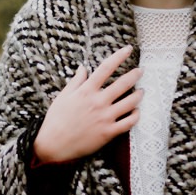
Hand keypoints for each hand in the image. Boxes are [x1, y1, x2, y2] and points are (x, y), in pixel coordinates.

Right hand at [33, 45, 141, 163]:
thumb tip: (83, 67)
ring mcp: (105, 117)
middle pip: (123, 84)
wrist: (53, 145)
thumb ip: (76, 81)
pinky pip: (128, 123)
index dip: (119, 56)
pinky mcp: (108, 133)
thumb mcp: (63, 96)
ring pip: (130, 102)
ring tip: (141, 91)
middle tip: (141, 70)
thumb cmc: (56, 120)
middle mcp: (98, 102)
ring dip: (138, 95)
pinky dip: (135, 116)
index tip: (128, 49)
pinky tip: (137, 111)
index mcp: (86, 91)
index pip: (106, 68)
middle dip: (135, 75)